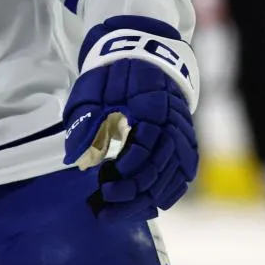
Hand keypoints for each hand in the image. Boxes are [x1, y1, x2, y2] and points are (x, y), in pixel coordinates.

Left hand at [63, 24, 198, 222]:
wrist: (143, 51)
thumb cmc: (112, 72)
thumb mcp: (91, 91)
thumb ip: (86, 124)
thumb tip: (79, 162)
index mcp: (151, 107)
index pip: (144, 151)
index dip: (124, 174)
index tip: (102, 185)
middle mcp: (174, 123)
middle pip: (158, 172)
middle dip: (131, 196)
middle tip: (103, 210)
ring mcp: (183, 132)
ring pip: (172, 178)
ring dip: (146, 200)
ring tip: (119, 213)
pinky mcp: (185, 139)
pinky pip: (184, 172)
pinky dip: (168, 192)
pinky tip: (149, 206)